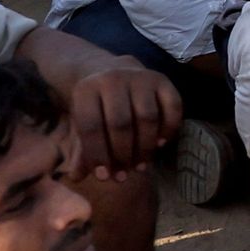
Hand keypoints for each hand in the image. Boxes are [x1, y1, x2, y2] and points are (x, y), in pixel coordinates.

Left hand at [63, 62, 180, 176]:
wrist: (111, 73)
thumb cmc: (95, 108)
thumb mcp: (81, 125)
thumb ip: (80, 150)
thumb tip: (77, 177)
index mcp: (86, 90)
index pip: (91, 126)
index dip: (98, 154)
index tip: (104, 176)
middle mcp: (113, 79)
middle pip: (121, 124)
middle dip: (123, 155)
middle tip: (124, 174)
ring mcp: (140, 77)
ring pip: (147, 118)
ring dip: (145, 148)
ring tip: (140, 165)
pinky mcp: (162, 80)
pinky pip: (172, 108)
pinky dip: (168, 130)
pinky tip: (159, 144)